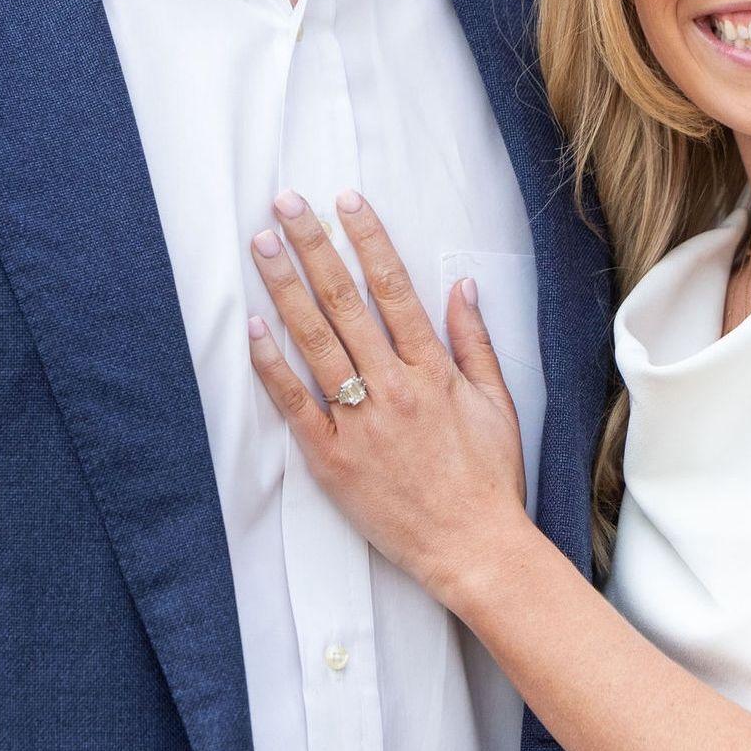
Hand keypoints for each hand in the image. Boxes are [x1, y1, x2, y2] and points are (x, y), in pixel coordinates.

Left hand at [247, 188, 531, 604]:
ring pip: (315, 340)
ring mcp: (359, 422)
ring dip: (285, 287)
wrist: (475, 549)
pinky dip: (272, 363)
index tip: (344, 202)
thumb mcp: (498, 402)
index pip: (394, 287)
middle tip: (285, 205)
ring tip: (262, 246)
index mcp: (432, 370)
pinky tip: (253, 326)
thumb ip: (474, 341)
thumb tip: (462, 286)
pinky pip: (295, 403)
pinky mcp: (332, 459)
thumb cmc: (490, 478)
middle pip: (345, 301)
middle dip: (313, 246)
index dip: (367, 239)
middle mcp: (392, 387)